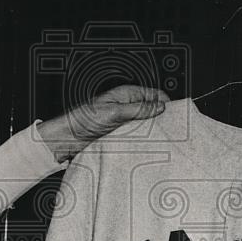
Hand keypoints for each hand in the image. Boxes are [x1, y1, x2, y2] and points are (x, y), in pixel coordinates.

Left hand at [36, 84, 168, 162]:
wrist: (67, 137)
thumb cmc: (83, 120)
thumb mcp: (114, 113)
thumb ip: (137, 109)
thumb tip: (160, 107)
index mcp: (127, 94)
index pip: (155, 95)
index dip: (166, 104)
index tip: (175, 117)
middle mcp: (127, 106)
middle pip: (153, 111)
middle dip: (161, 119)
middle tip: (170, 132)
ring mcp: (124, 121)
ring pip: (146, 125)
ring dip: (151, 131)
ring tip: (160, 140)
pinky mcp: (120, 134)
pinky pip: (137, 136)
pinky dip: (142, 140)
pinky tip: (146, 146)